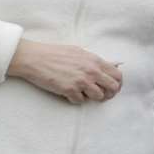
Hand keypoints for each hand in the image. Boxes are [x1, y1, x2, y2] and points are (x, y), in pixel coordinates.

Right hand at [7, 40, 122, 103]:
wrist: (35, 58)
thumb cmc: (55, 53)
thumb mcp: (79, 52)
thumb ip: (95, 60)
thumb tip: (112, 65)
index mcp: (94, 60)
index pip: (117, 75)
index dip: (117, 83)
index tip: (112, 87)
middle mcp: (91, 71)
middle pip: (112, 88)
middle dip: (109, 93)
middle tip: (100, 94)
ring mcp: (81, 81)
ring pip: (98, 97)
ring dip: (91, 96)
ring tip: (82, 91)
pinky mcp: (70, 90)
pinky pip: (80, 101)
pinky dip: (75, 98)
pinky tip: (69, 92)